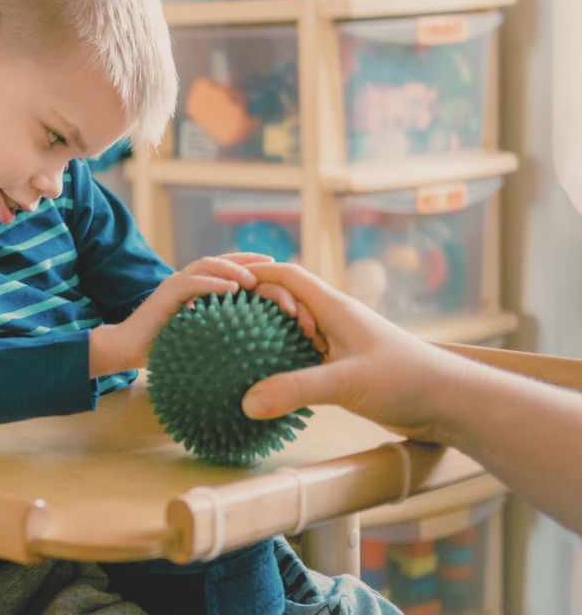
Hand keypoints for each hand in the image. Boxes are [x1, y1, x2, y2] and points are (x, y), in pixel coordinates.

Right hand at [91, 253, 274, 376]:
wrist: (128, 349)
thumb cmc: (163, 348)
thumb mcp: (199, 335)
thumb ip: (218, 328)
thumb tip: (250, 337)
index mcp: (196, 289)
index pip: (227, 270)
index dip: (251, 266)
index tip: (277, 270)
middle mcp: (187, 281)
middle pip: (222, 261)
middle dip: (249, 261)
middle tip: (274, 264)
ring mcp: (175, 284)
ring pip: (208, 266)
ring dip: (233, 269)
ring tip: (254, 278)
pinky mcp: (166, 293)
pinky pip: (193, 283)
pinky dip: (214, 283)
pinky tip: (234, 289)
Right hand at [239, 262, 470, 440]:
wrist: (451, 403)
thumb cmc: (406, 380)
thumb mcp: (345, 383)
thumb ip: (295, 390)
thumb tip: (247, 402)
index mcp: (336, 309)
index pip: (288, 276)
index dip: (257, 275)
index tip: (227, 285)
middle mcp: (337, 321)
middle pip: (289, 300)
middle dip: (260, 308)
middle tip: (232, 327)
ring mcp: (343, 344)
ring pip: (298, 331)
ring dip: (274, 338)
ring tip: (245, 354)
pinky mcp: (349, 368)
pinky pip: (309, 357)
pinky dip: (288, 363)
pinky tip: (275, 383)